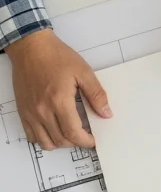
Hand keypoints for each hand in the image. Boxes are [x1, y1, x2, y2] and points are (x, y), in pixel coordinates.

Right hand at [8, 30, 110, 149]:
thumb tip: (106, 113)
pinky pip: (31, 134)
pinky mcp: (22, 110)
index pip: (73, 133)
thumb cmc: (57, 57)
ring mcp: (30, 112)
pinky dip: (43, 138)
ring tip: (70, 134)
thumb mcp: (83, 72)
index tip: (93, 140)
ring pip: (44, 142)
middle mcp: (42, 110)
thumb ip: (96, 94)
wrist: (31, 48)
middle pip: (60, 140)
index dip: (85, 141)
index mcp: (59, 101)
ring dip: (60, 143)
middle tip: (85, 136)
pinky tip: (53, 130)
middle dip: (76, 142)